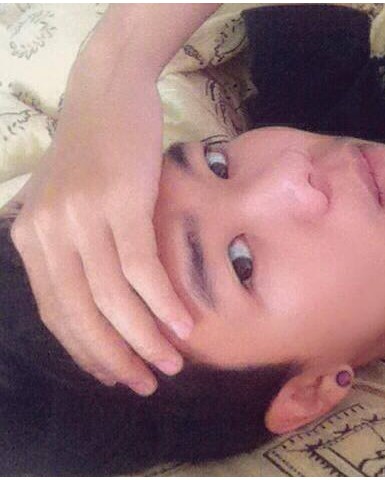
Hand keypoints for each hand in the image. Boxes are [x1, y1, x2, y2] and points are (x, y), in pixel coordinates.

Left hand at [10, 65, 192, 395]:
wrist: (109, 89)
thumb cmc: (96, 147)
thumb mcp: (68, 199)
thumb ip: (71, 245)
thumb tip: (96, 296)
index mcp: (32, 237)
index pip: (55, 311)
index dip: (86, 351)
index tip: (115, 377)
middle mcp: (49, 231)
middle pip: (81, 312)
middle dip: (115, 357)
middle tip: (146, 384)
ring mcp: (83, 216)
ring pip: (112, 296)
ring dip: (144, 338)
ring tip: (171, 364)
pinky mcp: (120, 202)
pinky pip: (140, 267)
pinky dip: (161, 302)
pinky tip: (183, 325)